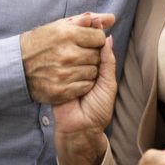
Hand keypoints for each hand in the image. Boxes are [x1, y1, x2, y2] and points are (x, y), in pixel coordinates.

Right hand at [20, 12, 113, 103]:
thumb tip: (112, 18)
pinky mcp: (61, 90)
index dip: (95, 40)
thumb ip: (87, 21)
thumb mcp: (60, 26)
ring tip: (73, 66)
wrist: (17, 67)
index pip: (99, 37)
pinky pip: (85, 86)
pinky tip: (71, 78)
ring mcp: (64, 73)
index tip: (86, 42)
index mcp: (67, 34)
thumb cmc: (41, 43)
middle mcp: (67, 54)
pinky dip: (82, 83)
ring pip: (93, 72)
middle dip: (91, 54)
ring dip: (87, 69)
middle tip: (78, 55)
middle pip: (98, 55)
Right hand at [53, 34, 116, 164]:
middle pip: (84, 48)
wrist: (81, 130)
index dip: (95, 39)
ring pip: (76, 58)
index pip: (93, 44)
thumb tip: (109, 38)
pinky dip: (74, 81)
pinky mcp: (56, 80)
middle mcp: (78, 67)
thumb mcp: (107, 83)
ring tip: (87, 92)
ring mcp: (65, 73)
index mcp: (91, 66)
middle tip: (95, 78)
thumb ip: (107, 61)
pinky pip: (66, 71)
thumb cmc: (97, 108)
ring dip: (83, 73)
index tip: (96, 34)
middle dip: (90, 57)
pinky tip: (77, 95)